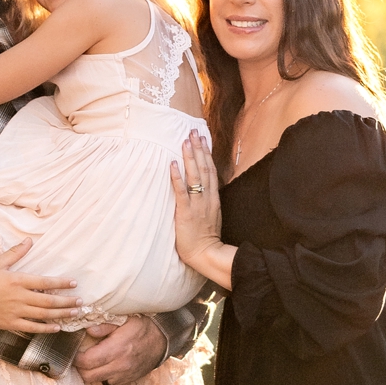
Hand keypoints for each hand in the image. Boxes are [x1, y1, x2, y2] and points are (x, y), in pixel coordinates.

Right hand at [0, 241, 80, 333]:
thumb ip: (15, 253)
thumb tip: (30, 241)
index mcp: (17, 281)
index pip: (45, 282)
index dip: (61, 283)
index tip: (74, 284)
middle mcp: (20, 298)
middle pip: (49, 301)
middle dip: (67, 301)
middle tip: (81, 302)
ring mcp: (16, 313)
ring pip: (44, 315)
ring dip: (61, 314)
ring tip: (75, 313)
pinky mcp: (11, 324)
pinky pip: (32, 328)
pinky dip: (46, 329)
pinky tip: (56, 328)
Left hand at [74, 314, 167, 384]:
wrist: (162, 340)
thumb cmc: (142, 326)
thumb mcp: (124, 319)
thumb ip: (104, 325)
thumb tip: (88, 331)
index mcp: (117, 348)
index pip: (87, 361)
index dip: (76, 358)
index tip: (74, 351)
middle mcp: (119, 365)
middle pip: (88, 375)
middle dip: (80, 367)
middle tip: (79, 357)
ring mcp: (124, 375)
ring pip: (96, 382)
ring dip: (89, 374)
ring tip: (88, 363)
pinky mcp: (127, 380)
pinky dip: (100, 378)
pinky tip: (101, 368)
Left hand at [170, 135, 235, 288]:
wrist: (207, 254)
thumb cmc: (206, 237)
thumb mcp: (211, 215)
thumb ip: (207, 201)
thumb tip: (201, 189)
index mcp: (213, 198)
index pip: (210, 170)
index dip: (206, 153)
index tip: (203, 138)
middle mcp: (206, 197)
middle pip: (204, 168)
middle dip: (198, 148)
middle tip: (193, 131)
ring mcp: (197, 204)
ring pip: (195, 175)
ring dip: (190, 157)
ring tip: (185, 141)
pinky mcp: (186, 212)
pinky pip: (182, 191)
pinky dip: (177, 177)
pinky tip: (173, 164)